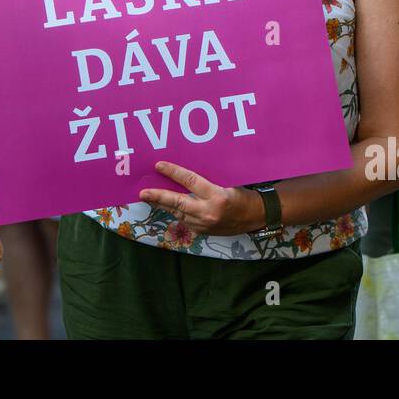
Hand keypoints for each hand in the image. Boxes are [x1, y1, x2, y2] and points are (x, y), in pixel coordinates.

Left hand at [138, 161, 262, 235]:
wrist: (255, 217)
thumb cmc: (242, 195)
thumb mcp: (227, 183)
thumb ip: (207, 181)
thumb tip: (184, 173)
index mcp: (217, 196)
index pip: (190, 181)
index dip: (173, 172)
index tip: (159, 165)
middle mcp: (209, 212)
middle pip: (178, 203)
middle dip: (158, 197)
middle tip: (143, 192)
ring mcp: (205, 225)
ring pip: (178, 213)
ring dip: (163, 205)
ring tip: (149, 197)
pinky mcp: (203, 232)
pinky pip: (184, 220)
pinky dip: (174, 212)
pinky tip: (165, 205)